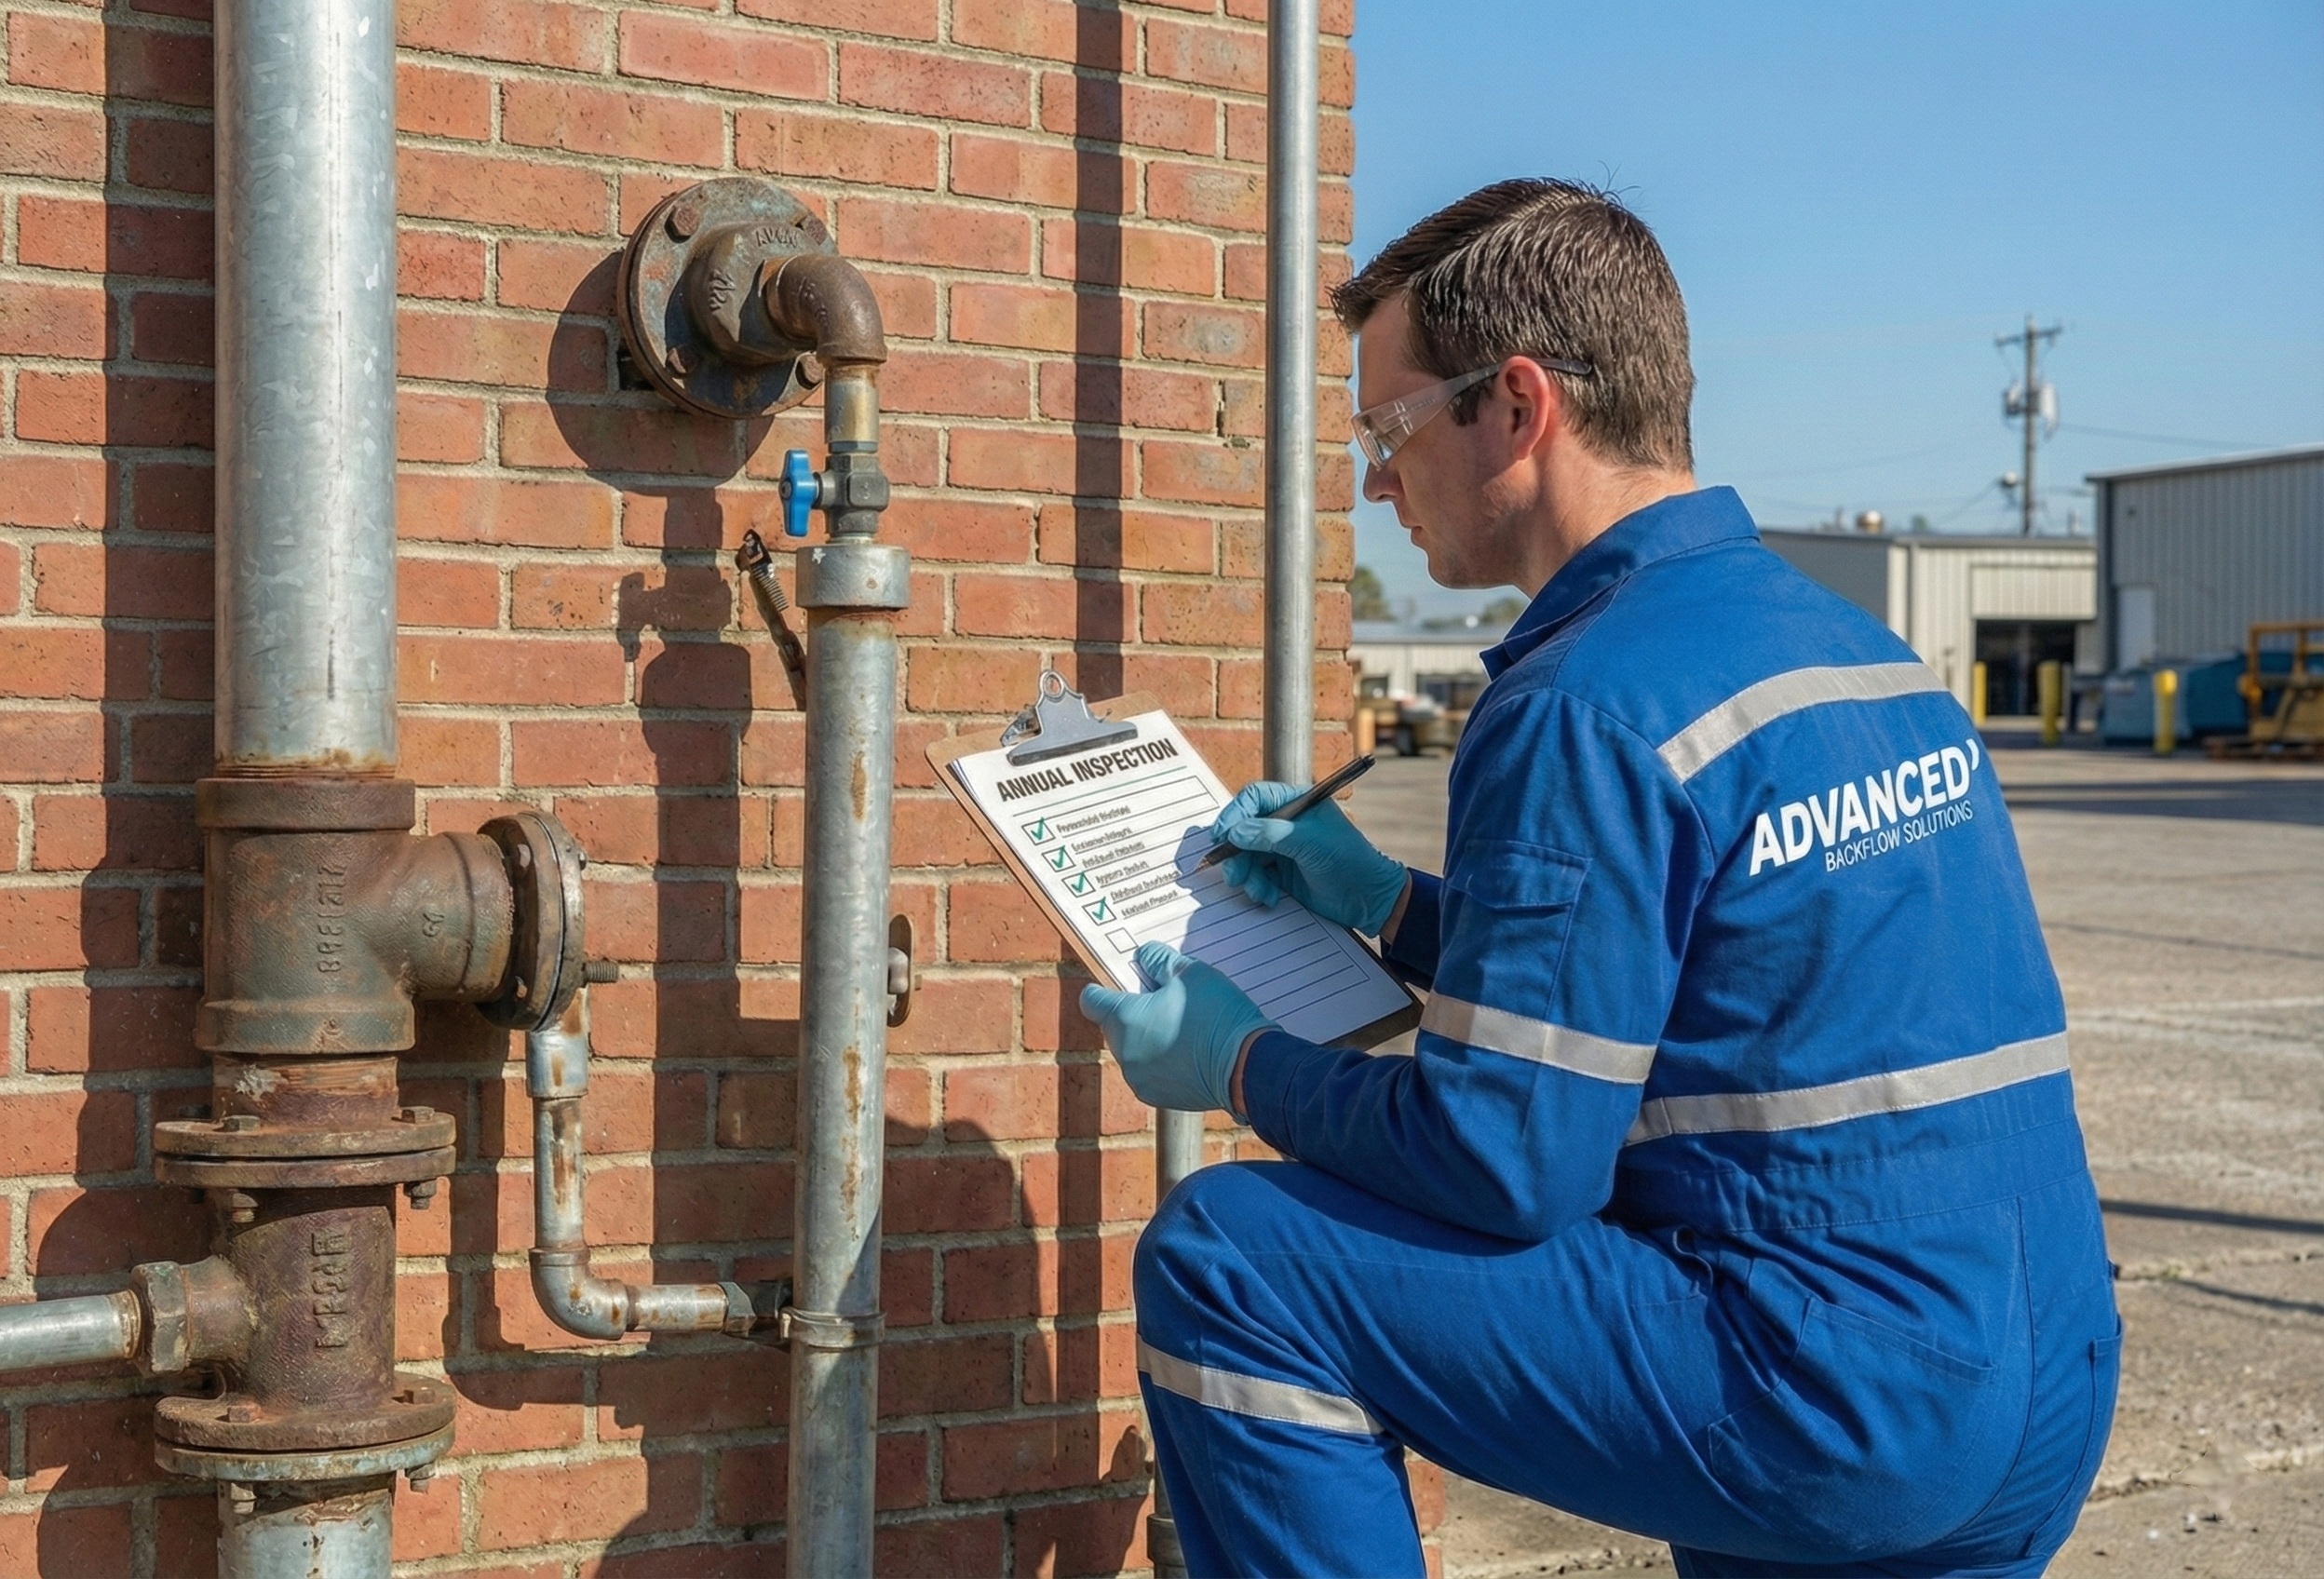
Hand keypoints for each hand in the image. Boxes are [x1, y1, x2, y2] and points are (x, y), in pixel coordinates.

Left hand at [1080, 942, 1273, 1113]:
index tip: (1127, 985)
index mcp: (1123, 1019)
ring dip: (1149, 1040)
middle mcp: (1124, 1053)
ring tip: (1185, 1030)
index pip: (1091, 1000)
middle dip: (1135, 1014)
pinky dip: (1163, 1063)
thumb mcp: (1189, 971)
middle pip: (1115, 1026)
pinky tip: (1191, 1052)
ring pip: (1134, 1051)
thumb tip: (1143, 957)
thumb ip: (1157, 959)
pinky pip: (1151, 1073)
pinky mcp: (1157, 1096)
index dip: (1105, 989)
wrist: (1248, 1066)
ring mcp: (1139, 1079)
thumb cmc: (1216, 1015)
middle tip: (1168, 1004)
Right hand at [1208, 780, 1408, 934]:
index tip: (1223, 834)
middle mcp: (1286, 822)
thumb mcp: (1309, 843)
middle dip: (1236, 852)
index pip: (1255, 798)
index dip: (1235, 813)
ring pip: (1246, 855)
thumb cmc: (1349, 860)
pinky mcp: (1281, 872)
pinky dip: (1257, 887)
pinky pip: (1255, 875)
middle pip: (1244, 828)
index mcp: (1297, 802)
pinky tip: (1270, 896)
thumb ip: (1270, 834)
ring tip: (1258, 890)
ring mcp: (1282, 848)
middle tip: (1234, 872)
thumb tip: (1235, 832)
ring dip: (1246, 874)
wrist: (1369, 898)